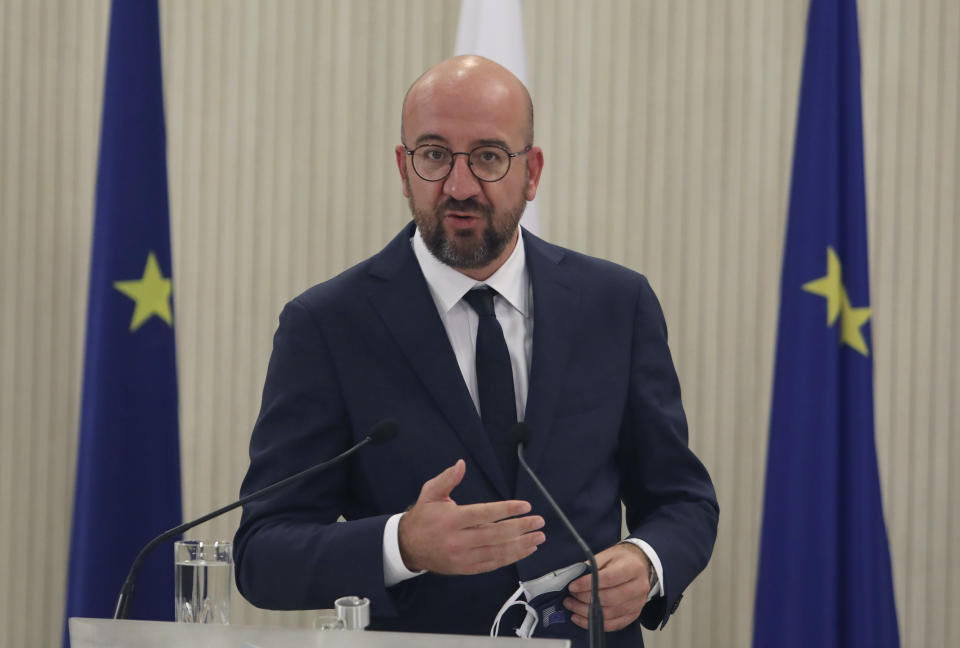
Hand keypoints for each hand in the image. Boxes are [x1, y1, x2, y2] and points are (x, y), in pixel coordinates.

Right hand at [398, 459, 545, 573]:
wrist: (408, 547)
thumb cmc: (423, 516)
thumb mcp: (431, 493)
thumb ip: (447, 478)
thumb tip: (461, 464)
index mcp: (452, 519)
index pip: (485, 514)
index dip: (507, 510)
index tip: (525, 506)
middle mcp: (458, 540)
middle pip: (495, 534)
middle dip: (521, 528)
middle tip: (539, 522)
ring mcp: (463, 556)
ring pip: (497, 552)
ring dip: (521, 546)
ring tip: (538, 538)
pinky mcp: (466, 568)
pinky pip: (492, 564)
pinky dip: (510, 558)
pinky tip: (524, 551)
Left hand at [563, 542, 652, 631]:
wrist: (640, 565)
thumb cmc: (622, 560)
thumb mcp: (607, 555)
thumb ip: (592, 566)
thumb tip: (575, 578)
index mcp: (633, 568)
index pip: (608, 578)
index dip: (587, 584)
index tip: (572, 586)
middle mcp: (639, 587)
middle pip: (609, 599)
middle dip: (585, 599)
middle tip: (570, 597)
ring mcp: (638, 603)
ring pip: (610, 614)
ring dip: (587, 612)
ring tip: (572, 606)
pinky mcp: (634, 614)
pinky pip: (614, 624)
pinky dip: (595, 623)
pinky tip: (582, 618)